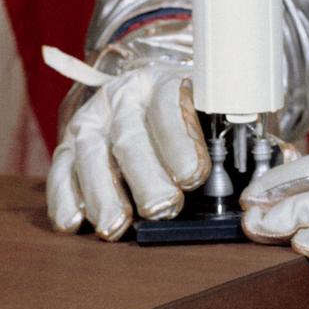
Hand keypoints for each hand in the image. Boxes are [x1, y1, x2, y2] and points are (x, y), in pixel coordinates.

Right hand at [46, 64, 209, 238]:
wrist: (138, 98)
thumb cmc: (182, 115)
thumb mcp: (204, 108)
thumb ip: (223, 129)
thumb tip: (248, 162)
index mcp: (161, 83)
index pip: (168, 105)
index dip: (179, 141)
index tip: (192, 176)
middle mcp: (121, 99)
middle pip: (130, 136)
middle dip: (146, 176)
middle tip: (163, 207)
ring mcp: (90, 122)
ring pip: (91, 156)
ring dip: (103, 194)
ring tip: (116, 226)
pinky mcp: (66, 148)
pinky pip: (60, 172)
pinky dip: (63, 198)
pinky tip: (73, 222)